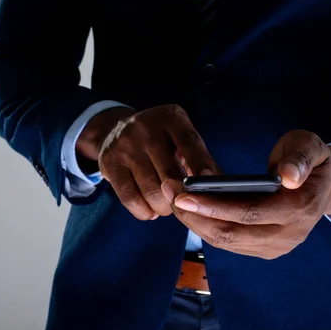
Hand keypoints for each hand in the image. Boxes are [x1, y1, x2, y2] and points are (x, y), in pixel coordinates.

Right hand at [77, 104, 217, 220]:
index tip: (210, 184)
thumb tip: (221, 188)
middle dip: (183, 197)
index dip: (201, 164)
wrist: (115, 129)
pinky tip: (150, 211)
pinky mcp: (109, 163)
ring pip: (152, 190)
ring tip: (168, 208)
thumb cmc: (161, 139)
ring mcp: (125, 145)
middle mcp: (146, 128)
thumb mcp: (180, 137)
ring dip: (165, 208)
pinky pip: (130, 198)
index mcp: (170, 117)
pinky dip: (144, 211)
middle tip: (188, 205)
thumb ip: (200, 158)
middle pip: (170, 173)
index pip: (189, 142)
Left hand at [170, 130, 330, 259]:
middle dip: (195, 216)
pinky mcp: (266, 249)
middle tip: (168, 194)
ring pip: (227, 242)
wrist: (324, 185)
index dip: (213, 206)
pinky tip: (190, 209)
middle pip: (232, 233)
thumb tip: (289, 177)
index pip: (249, 213)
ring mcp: (278, 246)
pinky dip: (207, 228)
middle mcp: (289, 235)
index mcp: (300, 208)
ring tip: (172, 200)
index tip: (183, 194)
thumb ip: (300, 157)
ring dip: (196, 223)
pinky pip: (230, 243)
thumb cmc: (310, 159)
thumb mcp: (310, 146)